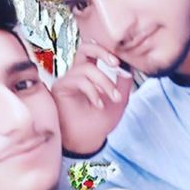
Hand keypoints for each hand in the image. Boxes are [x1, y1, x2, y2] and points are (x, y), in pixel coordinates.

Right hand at [52, 41, 132, 155]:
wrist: (87, 142)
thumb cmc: (99, 123)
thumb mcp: (119, 100)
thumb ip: (124, 82)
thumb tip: (128, 64)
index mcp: (90, 73)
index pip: (97, 52)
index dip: (110, 51)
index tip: (123, 64)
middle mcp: (77, 73)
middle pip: (85, 47)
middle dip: (102, 52)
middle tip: (116, 63)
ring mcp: (67, 80)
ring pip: (86, 68)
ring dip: (104, 82)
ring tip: (113, 98)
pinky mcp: (60, 88)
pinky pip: (78, 81)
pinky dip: (93, 91)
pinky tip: (99, 104)